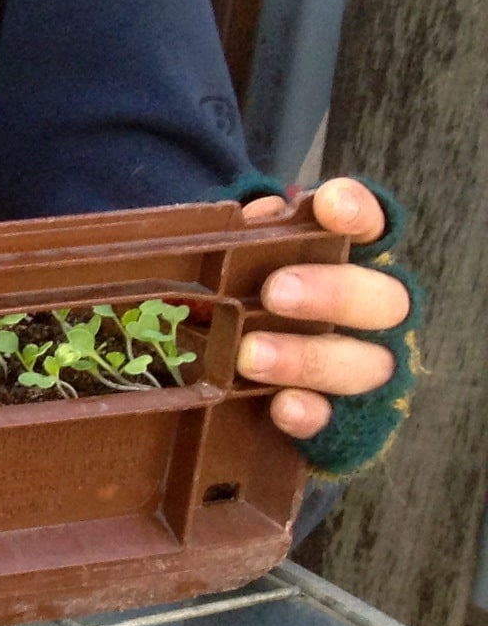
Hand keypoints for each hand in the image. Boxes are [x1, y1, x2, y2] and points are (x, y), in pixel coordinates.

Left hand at [234, 177, 410, 439]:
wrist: (247, 381)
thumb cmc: (247, 300)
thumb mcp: (242, 266)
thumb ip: (252, 241)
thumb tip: (254, 219)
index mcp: (353, 264)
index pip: (371, 229)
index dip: (357, 214)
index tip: (330, 203)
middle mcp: (374, 315)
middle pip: (382, 300)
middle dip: (332, 293)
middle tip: (276, 292)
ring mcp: (364, 369)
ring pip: (364, 363)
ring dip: (308, 357)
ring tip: (250, 356)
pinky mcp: (344, 421)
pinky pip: (339, 422)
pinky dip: (313, 414)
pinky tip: (283, 407)